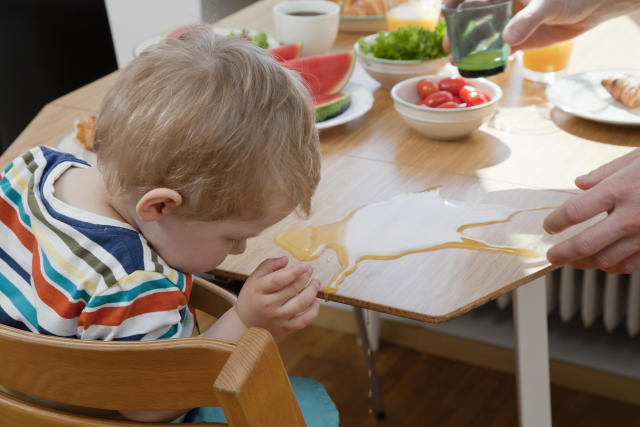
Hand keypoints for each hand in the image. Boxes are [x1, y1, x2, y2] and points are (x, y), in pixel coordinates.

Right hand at [234, 256, 320, 335]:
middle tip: (311, 269)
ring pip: (300, 304)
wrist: (244, 323)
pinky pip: (303, 321)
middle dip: (305, 278)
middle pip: (292, 289)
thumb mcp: (254, 278)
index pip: (278, 280)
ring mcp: (277, 318)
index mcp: (258, 290)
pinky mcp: (284, 328)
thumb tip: (286, 259)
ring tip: (316, 283)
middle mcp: (268, 305)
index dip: (294, 271)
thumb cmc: (252, 296)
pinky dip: (313, 311)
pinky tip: (316, 301)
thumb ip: (269, 265)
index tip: (305, 265)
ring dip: (312, 291)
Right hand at [442, 0, 638, 50]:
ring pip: (484, 35)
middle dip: (457, 32)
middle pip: (474, 17)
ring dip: (469, 49)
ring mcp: (512, 22)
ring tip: (455, 61)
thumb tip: (506, 38)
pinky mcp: (522, 38)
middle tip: (446, 47)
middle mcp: (505, 5)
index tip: (442, 13)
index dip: (454, 3)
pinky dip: (489, 59)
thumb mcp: (548, 4)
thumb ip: (527, 20)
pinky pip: (501, 49)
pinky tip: (478, 68)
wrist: (596, 5)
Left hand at [544, 148, 639, 273]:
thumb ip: (605, 172)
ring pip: (606, 260)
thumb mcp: (638, 157)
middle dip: (563, 253)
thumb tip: (579, 183)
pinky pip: (631, 264)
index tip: (549, 226)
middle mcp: (633, 216)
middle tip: (552, 255)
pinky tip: (605, 263)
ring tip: (573, 261)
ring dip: (585, 263)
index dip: (556, 222)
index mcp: (622, 189)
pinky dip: (614, 266)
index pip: (575, 211)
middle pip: (585, 244)